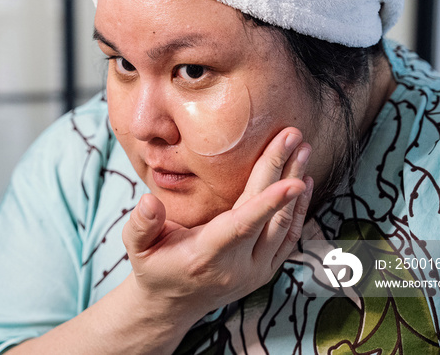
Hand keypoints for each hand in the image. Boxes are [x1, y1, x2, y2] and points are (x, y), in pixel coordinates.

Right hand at [122, 127, 312, 318]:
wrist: (172, 304)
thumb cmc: (154, 266)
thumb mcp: (136, 246)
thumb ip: (141, 224)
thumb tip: (149, 201)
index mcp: (206, 257)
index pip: (241, 226)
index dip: (267, 203)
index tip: (292, 181)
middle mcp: (237, 267)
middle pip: (269, 217)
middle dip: (284, 172)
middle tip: (293, 136)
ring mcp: (255, 271)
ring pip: (285, 226)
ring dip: (295, 184)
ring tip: (303, 149)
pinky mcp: (265, 270)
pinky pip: (289, 238)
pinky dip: (299, 208)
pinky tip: (303, 180)